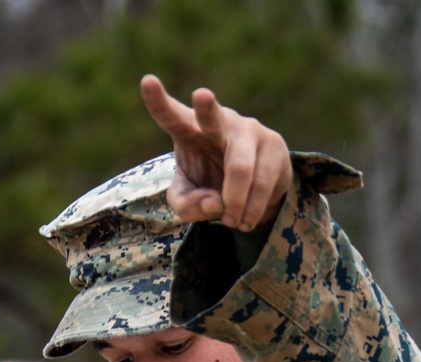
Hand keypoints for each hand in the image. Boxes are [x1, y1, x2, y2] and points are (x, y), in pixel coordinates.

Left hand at [140, 74, 290, 232]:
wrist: (254, 188)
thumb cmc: (211, 184)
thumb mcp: (188, 199)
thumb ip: (186, 204)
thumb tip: (213, 203)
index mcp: (190, 129)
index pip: (172, 116)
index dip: (158, 102)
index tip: (147, 81)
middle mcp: (219, 122)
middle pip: (212, 118)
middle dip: (206, 107)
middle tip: (201, 95)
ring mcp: (249, 129)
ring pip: (240, 170)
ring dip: (234, 205)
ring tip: (231, 221)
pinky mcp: (273, 144)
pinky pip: (261, 183)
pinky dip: (251, 210)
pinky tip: (245, 219)